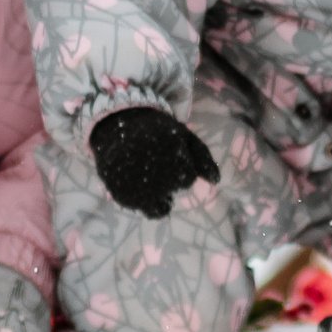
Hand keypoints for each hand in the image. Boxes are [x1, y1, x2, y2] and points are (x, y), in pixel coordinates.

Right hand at [89, 106, 220, 218]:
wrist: (116, 123)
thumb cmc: (156, 130)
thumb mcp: (184, 136)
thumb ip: (203, 158)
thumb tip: (216, 181)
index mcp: (177, 165)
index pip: (186, 179)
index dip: (178, 167)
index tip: (167, 154)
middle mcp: (159, 181)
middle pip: (171, 193)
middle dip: (166, 180)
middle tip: (154, 161)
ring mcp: (139, 191)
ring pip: (158, 207)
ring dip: (157, 195)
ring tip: (147, 174)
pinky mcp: (122, 195)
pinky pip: (140, 208)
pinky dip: (141, 199)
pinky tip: (136, 181)